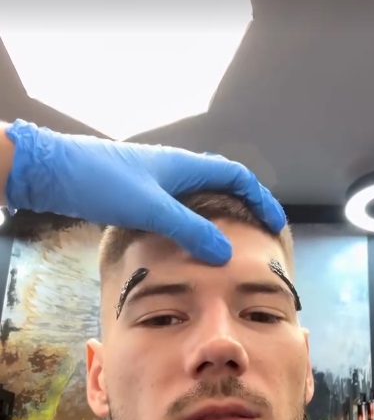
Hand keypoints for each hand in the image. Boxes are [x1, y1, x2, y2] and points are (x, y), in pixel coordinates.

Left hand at [5, 120, 284, 263]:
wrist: (53, 172)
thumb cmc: (103, 182)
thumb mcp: (151, 209)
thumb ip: (189, 230)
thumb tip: (225, 253)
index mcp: (184, 165)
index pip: (236, 176)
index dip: (260, 198)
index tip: (275, 224)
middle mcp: (174, 170)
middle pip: (220, 184)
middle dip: (243, 208)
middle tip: (256, 235)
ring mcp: (155, 181)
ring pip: (197, 198)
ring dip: (216, 218)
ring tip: (227, 246)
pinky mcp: (137, 194)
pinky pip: (176, 208)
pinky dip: (191, 224)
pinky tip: (186, 245)